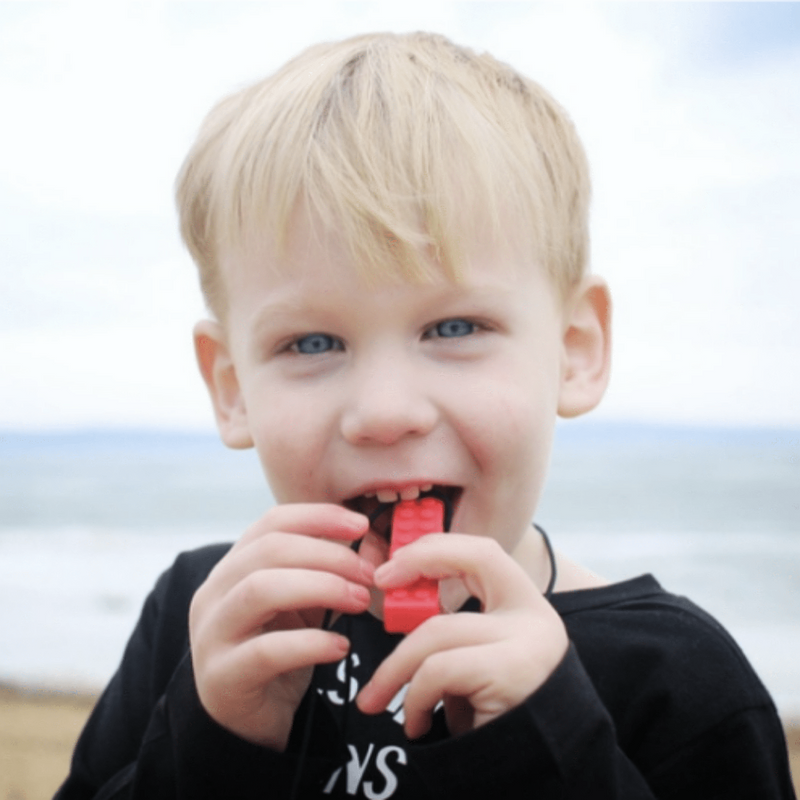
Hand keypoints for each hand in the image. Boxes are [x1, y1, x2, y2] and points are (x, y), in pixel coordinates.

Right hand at [189, 504, 373, 749]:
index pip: (271, 523)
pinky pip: (267, 650)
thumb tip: (371, 547)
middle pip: (269, 550)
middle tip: (369, 574)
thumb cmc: (278, 651)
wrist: (247, 720)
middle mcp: (215, 593)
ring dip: (321, 588)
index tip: (361, 524)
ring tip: (359, 602)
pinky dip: (311, 643)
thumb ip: (323, 573)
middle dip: (328, 555)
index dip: (318, 517)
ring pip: (260, 589)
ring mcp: (213, 634)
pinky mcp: (223, 676)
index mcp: (233, 567)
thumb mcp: (301, 604)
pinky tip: (340, 646)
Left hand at [356, 533, 567, 737]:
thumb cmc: (495, 724)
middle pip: (469, 566)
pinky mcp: (512, 674)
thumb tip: (399, 606)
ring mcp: (529, 643)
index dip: (436, 547)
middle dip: (414, 574)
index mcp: (527, 608)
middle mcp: (536, 618)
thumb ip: (451, 634)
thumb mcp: (474, 666)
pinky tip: (417, 724)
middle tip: (373, 596)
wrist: (539, 776)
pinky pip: (439, 669)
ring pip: (439, 629)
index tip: (392, 568)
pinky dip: (415, 698)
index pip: (484, 552)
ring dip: (395, 668)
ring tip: (378, 699)